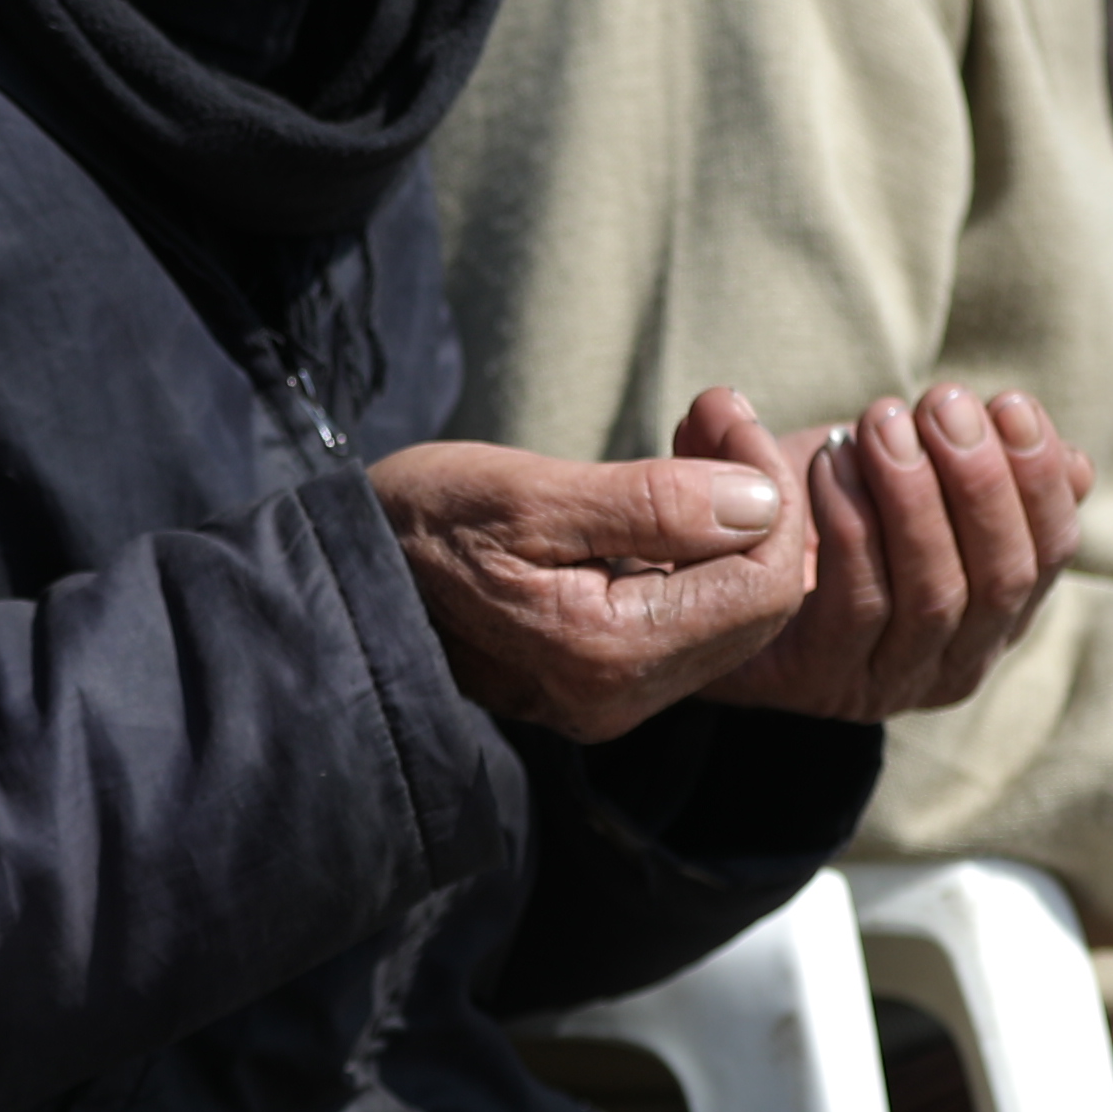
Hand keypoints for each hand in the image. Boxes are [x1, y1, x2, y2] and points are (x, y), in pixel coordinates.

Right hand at [371, 427, 811, 744]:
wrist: (343, 578)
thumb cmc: (418, 524)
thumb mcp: (527, 494)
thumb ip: (651, 503)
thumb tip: (763, 502)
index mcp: (607, 654)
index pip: (761, 584)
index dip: (769, 492)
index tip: (723, 413)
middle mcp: (621, 698)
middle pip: (760, 606)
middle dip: (760, 503)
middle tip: (716, 412)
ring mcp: (613, 699)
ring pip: (734, 613)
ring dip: (733, 521)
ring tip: (696, 434)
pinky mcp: (602, 683)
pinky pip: (692, 619)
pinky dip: (700, 549)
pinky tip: (671, 490)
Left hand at [702, 382, 1089, 720]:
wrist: (707, 562)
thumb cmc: (816, 510)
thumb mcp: (902, 475)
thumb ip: (982, 470)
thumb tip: (1080, 466)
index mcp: (996, 613)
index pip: (1050, 553)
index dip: (1039, 479)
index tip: (1009, 402)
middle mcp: (956, 661)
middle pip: (1004, 579)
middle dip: (981, 481)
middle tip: (941, 402)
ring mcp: (890, 683)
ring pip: (935, 595)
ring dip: (916, 498)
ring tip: (882, 422)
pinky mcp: (819, 683)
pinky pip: (857, 607)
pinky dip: (851, 528)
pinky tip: (829, 464)